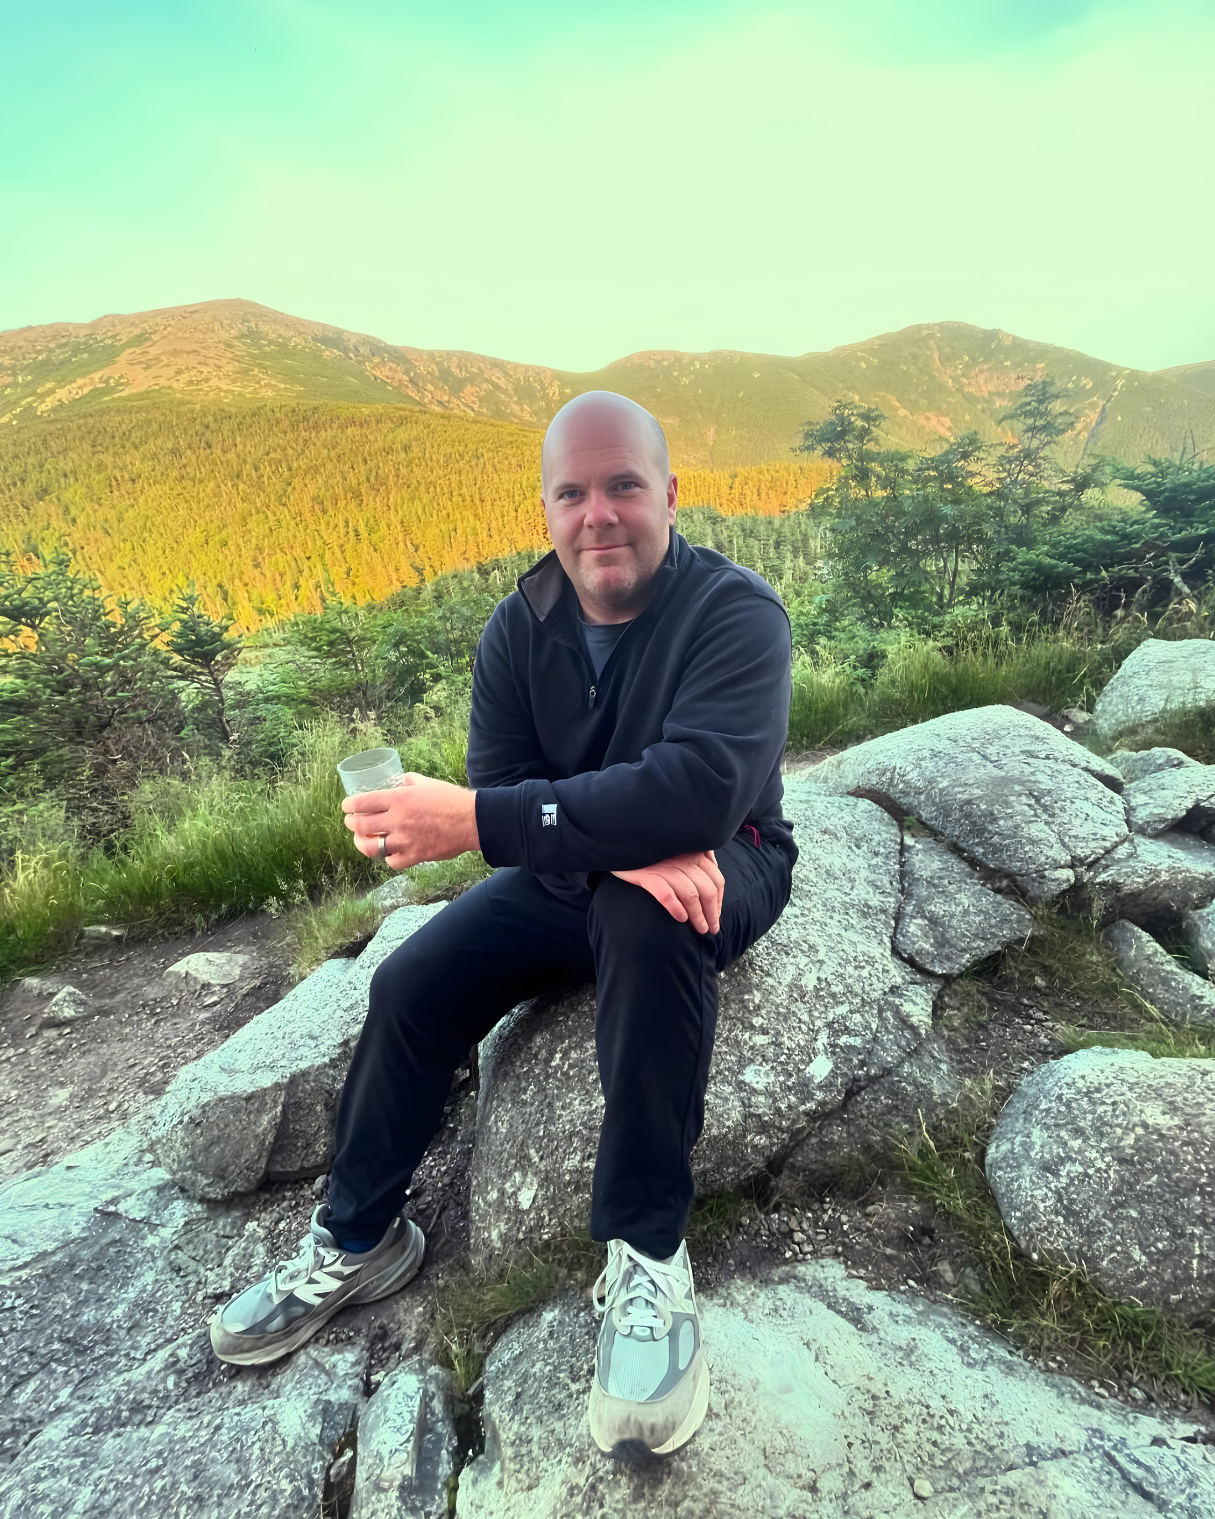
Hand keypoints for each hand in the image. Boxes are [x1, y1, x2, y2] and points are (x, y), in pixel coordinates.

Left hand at [342, 773, 478, 869]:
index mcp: (399, 798)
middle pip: (361, 826)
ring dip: (362, 844)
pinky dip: (387, 858)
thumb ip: (410, 781)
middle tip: (351, 822)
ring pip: (372, 847)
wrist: (472, 820)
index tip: (346, 806)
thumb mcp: (427, 783)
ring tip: (362, 840)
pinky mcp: (415, 855)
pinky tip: (388, 853)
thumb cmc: (451, 799)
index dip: (349, 805)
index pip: (363, 802)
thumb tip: (401, 780)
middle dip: (351, 824)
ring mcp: (406, 840)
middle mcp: (398, 820)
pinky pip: (392, 861)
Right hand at [611, 850, 723, 934]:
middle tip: (711, 929)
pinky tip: (681, 918)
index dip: (719, 900)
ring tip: (700, 929)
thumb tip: (714, 864)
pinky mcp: (647, 875)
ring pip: (691, 895)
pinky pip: (667, 895)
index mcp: (693, 852)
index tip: (716, 915)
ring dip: (698, 916)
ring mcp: (665, 867)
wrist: (621, 844)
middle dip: (712, 913)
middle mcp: (683, 859)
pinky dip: (676, 908)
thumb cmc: (652, 849)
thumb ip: (697, 852)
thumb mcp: (678, 846)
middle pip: (707, 890)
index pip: (716, 879)